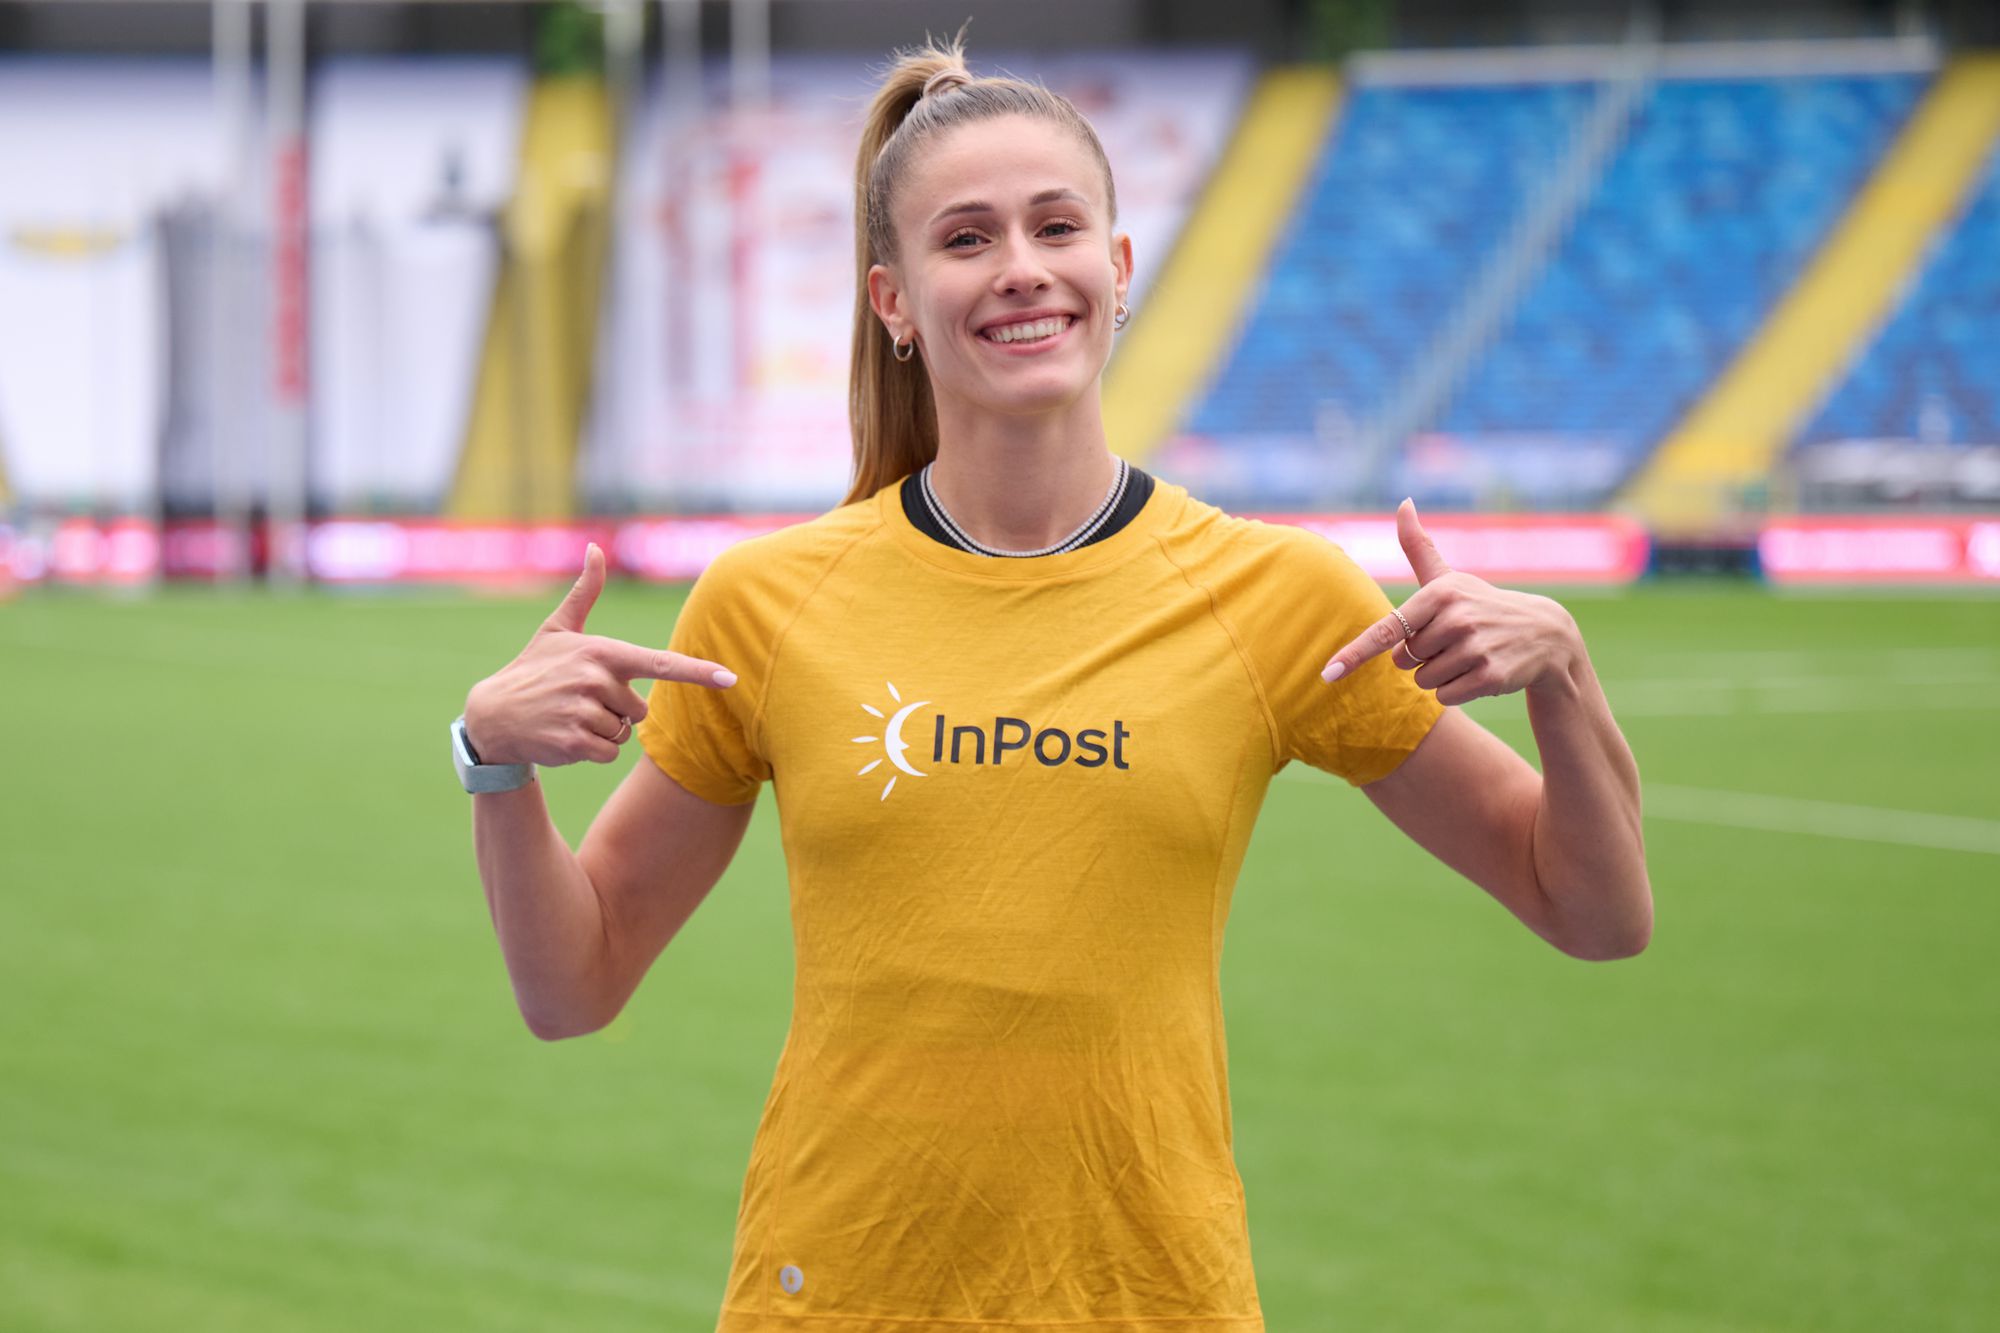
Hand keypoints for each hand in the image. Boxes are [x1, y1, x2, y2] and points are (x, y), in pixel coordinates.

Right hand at [463, 544, 736, 766]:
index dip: (698, 672)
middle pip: (641, 709)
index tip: (730, 678)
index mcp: (601, 651)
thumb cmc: (533, 668)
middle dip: (618, 710)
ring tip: (570, 716)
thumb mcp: (557, 628)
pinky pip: (610, 752)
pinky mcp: (574, 742)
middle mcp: (595, 680)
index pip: (660, 664)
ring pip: (624, 732)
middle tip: (581, 700)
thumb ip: (586, 591)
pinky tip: (567, 736)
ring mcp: (584, 712)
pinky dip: (593, 750)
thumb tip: (595, 547)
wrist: (492, 715)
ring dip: (604, 730)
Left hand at [1320, 500, 1581, 705]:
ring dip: (1437, 674)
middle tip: (1451, 641)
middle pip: (1403, 659)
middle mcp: (1457, 619)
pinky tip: (1479, 671)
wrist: (1543, 635)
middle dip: (1420, 656)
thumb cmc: (1482, 605)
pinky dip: (1455, 690)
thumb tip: (1403, 503)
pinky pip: (1445, 696)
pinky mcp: (1490, 677)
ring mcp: (1475, 648)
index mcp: (1440, 594)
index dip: (1356, 653)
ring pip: (1423, 680)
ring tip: (1467, 654)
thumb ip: (1419, 546)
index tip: (1329, 672)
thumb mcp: (1450, 578)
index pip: (1388, 629)